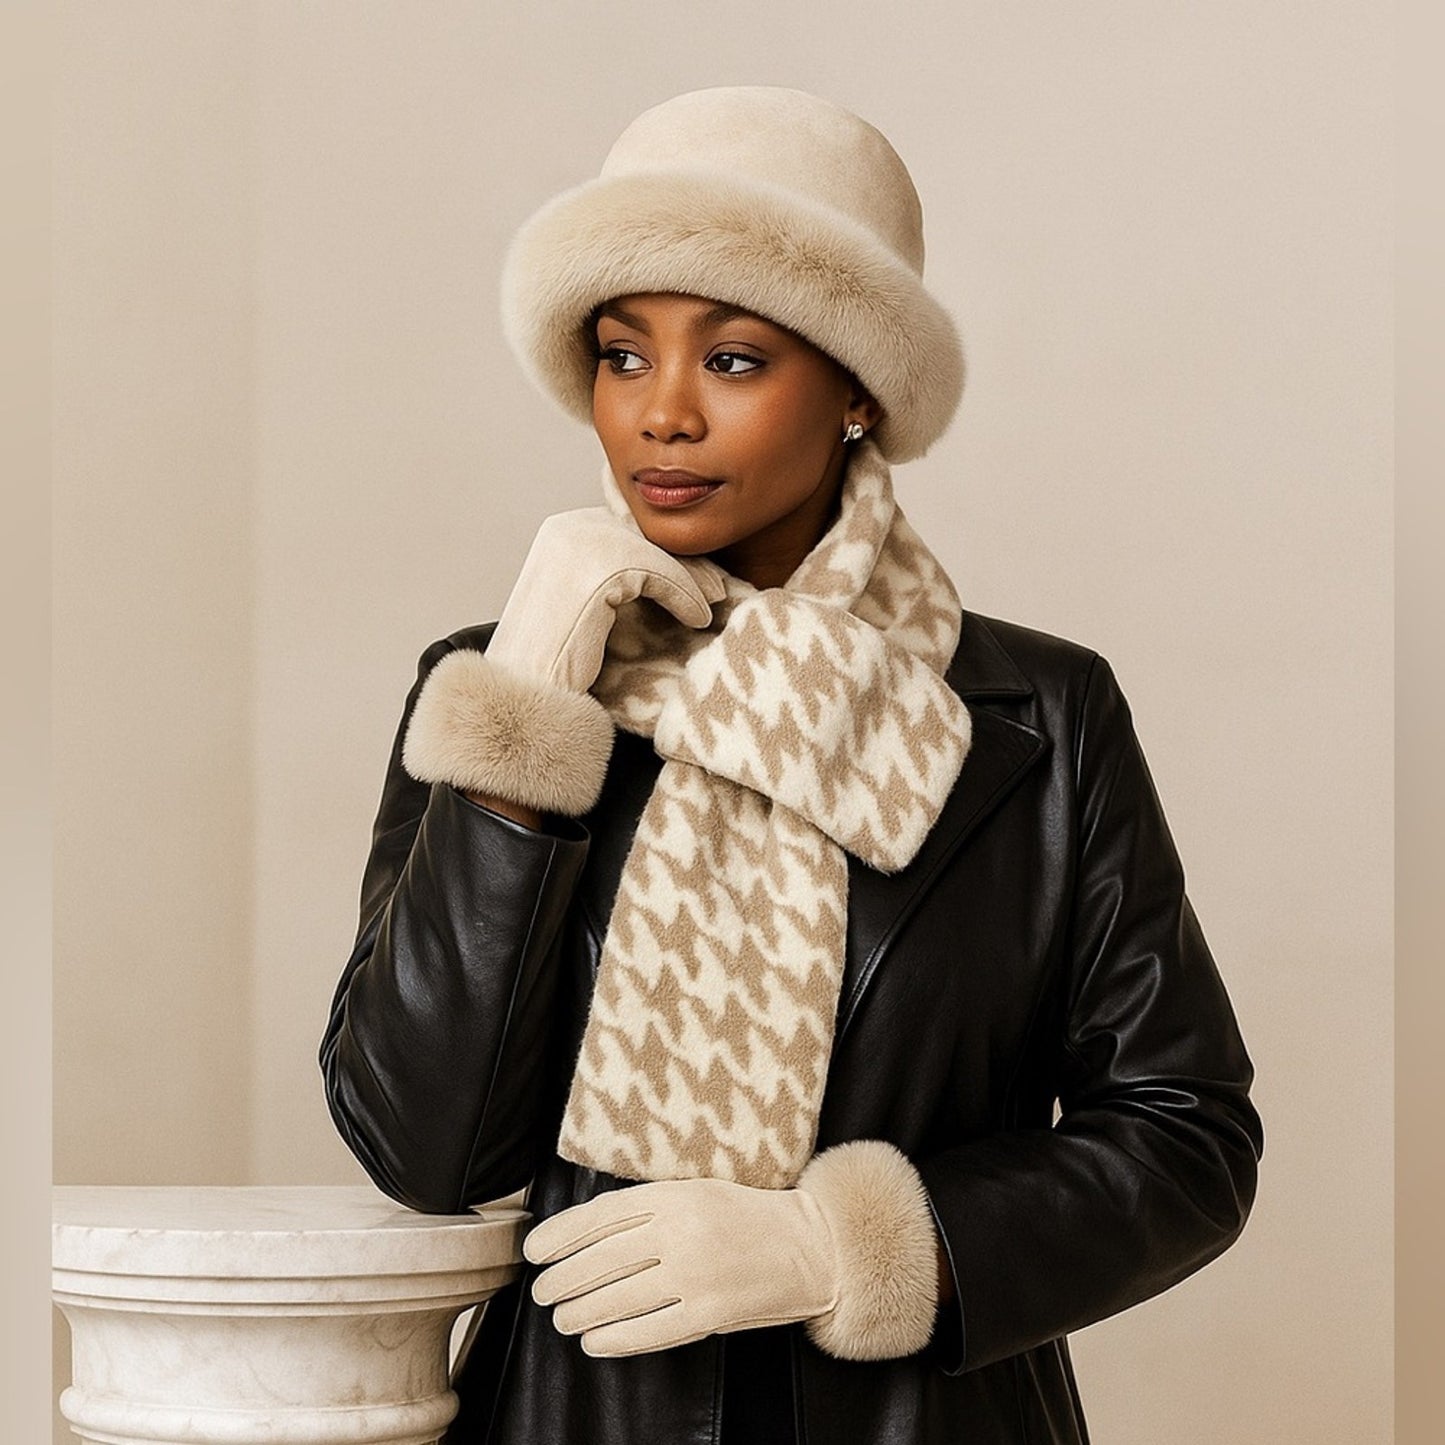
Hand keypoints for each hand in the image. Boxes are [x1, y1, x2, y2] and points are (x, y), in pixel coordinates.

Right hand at [487, 508, 726, 693]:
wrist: (530, 694)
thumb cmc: (558, 659)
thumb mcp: (588, 601)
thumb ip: (618, 575)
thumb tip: (667, 562)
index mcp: (563, 531)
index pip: (630, 525)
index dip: (669, 550)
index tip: (699, 574)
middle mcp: (566, 528)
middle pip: (646, 532)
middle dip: (686, 560)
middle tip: (715, 587)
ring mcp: (579, 545)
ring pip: (657, 552)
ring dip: (691, 581)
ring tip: (708, 607)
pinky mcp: (598, 571)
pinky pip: (659, 573)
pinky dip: (684, 595)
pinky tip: (697, 617)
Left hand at [524, 1177, 837, 1356]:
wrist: (810, 1247)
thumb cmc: (747, 1216)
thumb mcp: (696, 1192)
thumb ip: (649, 1207)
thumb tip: (588, 1233)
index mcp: (674, 1195)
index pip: (601, 1217)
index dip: (560, 1235)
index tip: (535, 1251)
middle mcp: (680, 1232)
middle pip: (601, 1260)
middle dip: (563, 1279)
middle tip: (543, 1292)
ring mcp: (694, 1275)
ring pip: (618, 1298)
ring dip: (581, 1312)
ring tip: (562, 1318)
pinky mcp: (708, 1314)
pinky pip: (648, 1330)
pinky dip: (614, 1338)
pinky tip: (594, 1340)